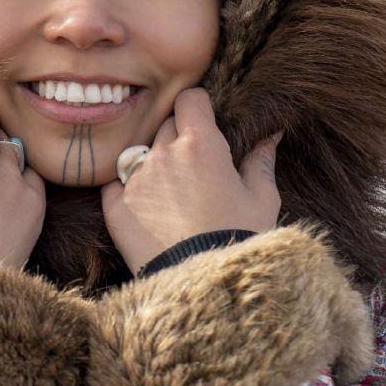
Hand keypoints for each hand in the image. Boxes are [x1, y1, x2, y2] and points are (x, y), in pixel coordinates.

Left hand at [100, 87, 281, 272]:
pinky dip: (127, 187)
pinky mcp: (115, 206)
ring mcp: (134, 179)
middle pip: (164, 124)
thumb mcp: (261, 198)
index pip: (191, 99)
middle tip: (193, 163)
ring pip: (139, 152)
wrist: (205, 287)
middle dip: (178, 136)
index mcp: (201, 145)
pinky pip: (115, 181)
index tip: (205, 119)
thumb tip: (271, 132)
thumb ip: (261, 159)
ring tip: (171, 189)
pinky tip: (146, 204)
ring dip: (152, 161)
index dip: (199, 106)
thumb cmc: (240, 239)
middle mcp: (163, 154)